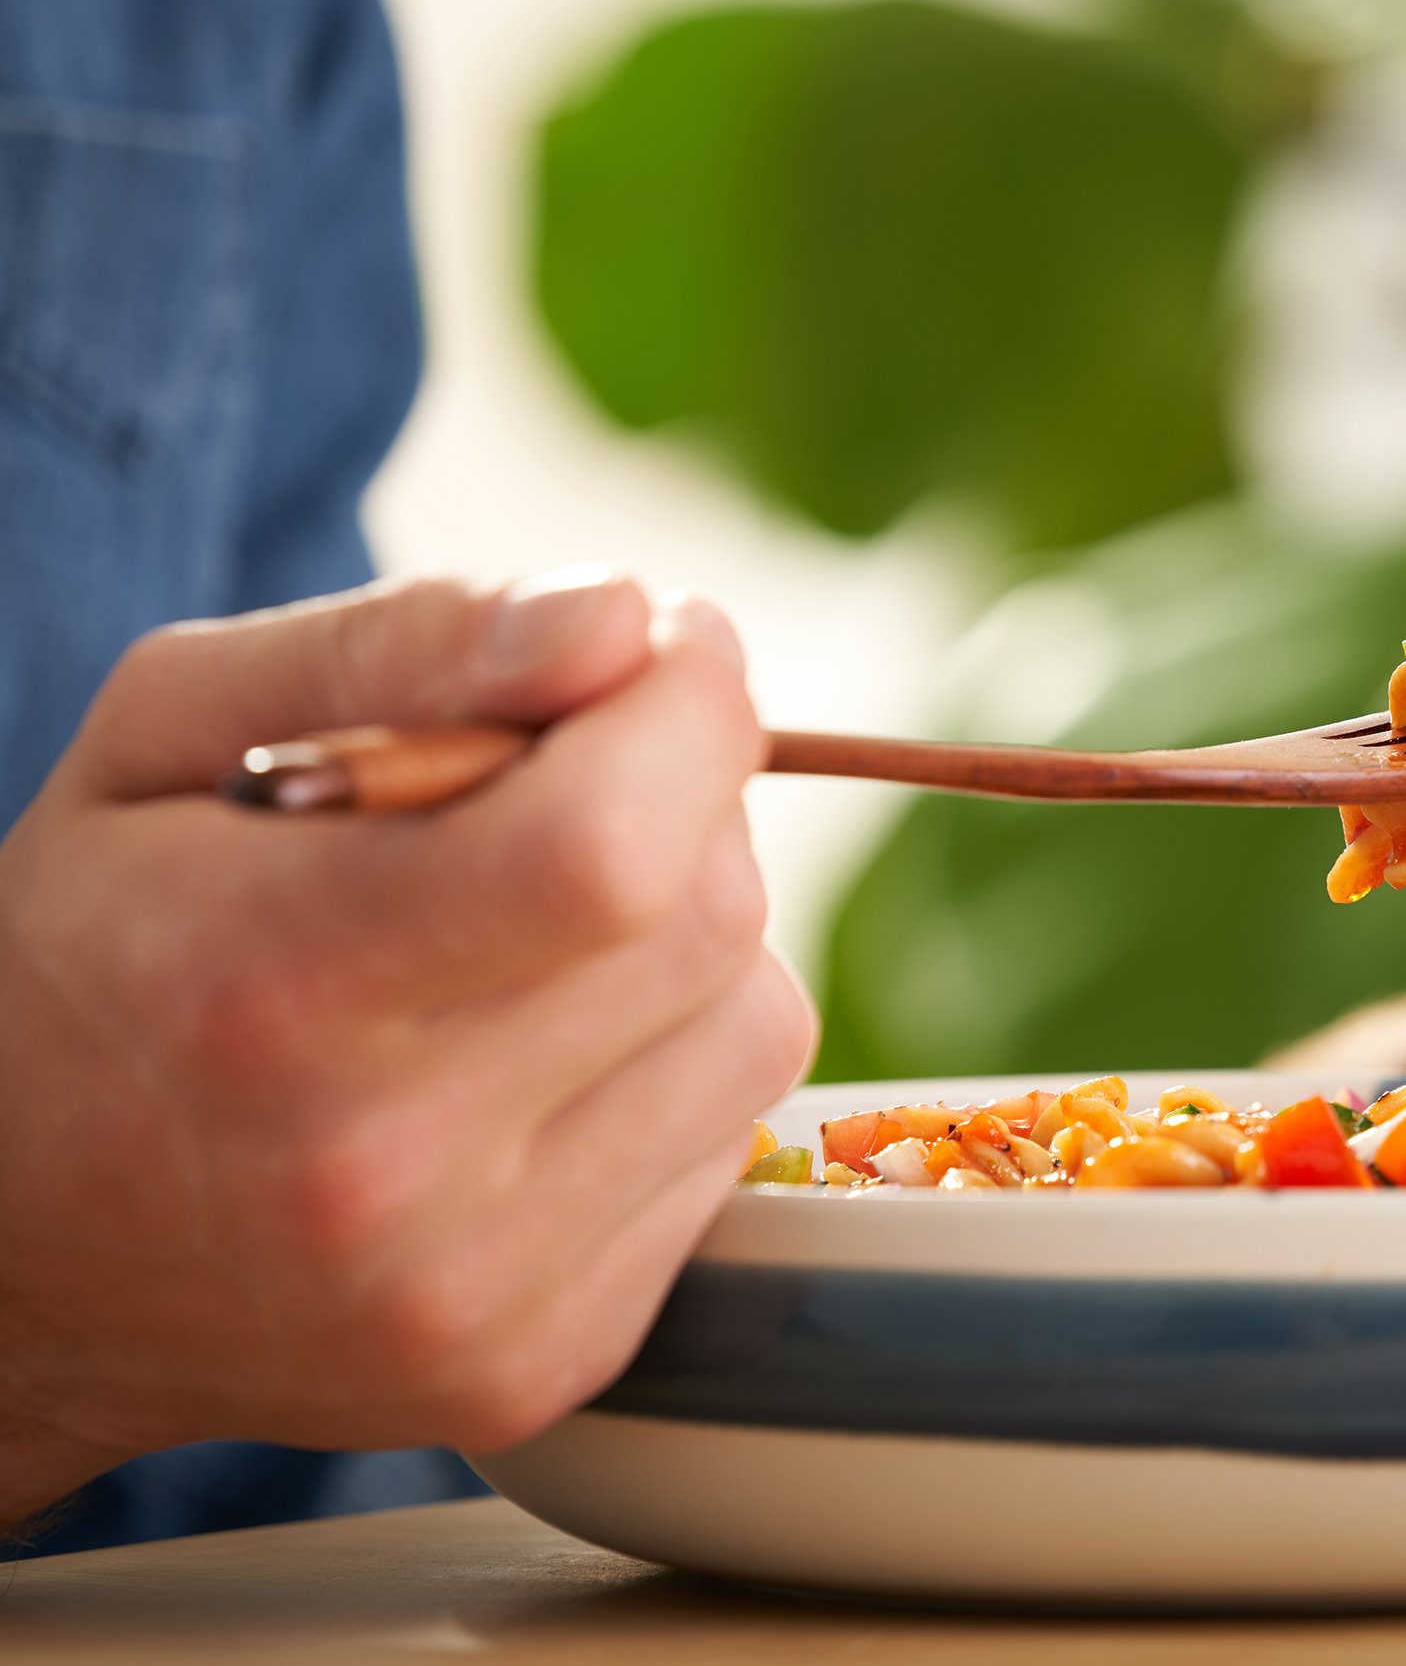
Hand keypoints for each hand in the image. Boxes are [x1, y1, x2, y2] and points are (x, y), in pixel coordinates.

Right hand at [0, 571, 816, 1525]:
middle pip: (708, 917)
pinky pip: (729, 1140)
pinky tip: (540, 1062)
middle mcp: (381, 1176)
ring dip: (693, 938)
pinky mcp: (549, 1359)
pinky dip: (674, 1062)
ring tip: (539, 938)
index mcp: (269, 991)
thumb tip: (629, 621)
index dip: (687, 712)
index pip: (608, 847)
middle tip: (568, 789)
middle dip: (680, 804)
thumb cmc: (101, 946)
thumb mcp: (173, 732)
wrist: (17, 1254)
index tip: (666, 648)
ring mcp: (476, 1296)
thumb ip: (407, 644)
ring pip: (755, 1024)